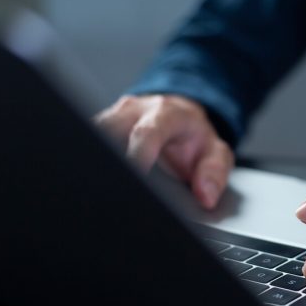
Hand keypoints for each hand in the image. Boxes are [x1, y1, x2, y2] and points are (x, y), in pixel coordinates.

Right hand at [95, 94, 233, 208]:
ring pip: (92, 133)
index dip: (138, 154)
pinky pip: (88, 138)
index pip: (147, 132)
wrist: (182, 119)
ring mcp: (115, 115)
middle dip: (106, 156)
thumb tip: (206, 196)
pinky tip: (94, 177)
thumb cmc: (196, 139)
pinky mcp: (102, 125)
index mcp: (166, 114)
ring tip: (100, 185)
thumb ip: (214, 172)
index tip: (136, 176)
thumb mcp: (216, 153)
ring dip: (95, 156)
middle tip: (111, 186)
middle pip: (109, 129)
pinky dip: (90, 156)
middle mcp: (136, 110)